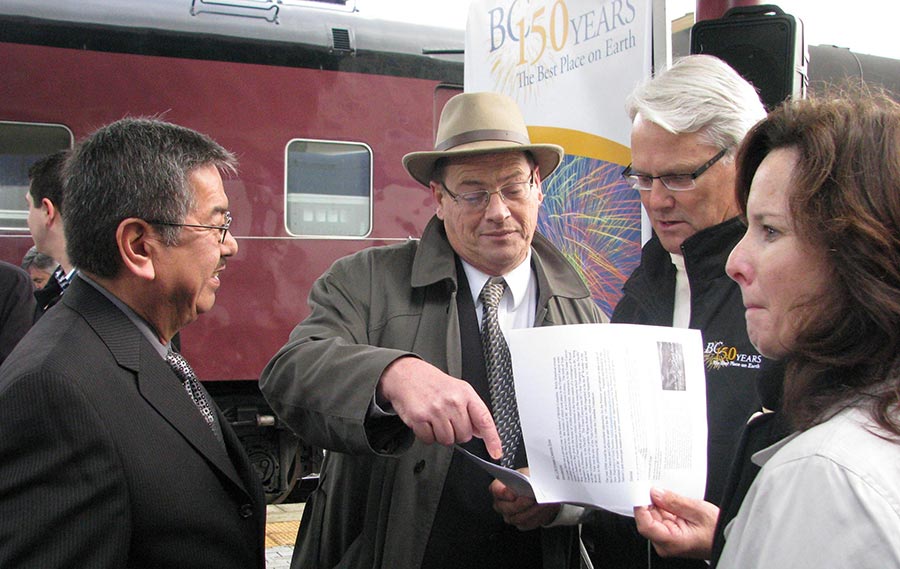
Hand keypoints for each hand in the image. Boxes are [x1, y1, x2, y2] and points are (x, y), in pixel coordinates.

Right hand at [377, 357, 502, 458]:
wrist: (406, 374)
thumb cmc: (433, 383)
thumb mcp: (458, 389)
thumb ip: (471, 410)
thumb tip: (482, 432)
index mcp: (465, 393)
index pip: (484, 420)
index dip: (492, 439)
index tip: (496, 452)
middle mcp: (452, 401)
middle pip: (464, 436)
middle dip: (457, 433)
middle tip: (447, 420)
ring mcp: (435, 410)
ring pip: (447, 440)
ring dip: (441, 435)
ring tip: (435, 419)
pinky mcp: (419, 418)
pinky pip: (429, 440)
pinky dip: (426, 435)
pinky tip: (425, 421)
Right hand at [490, 468, 559, 529]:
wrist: (538, 491)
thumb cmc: (529, 480)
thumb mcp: (527, 473)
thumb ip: (526, 477)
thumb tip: (529, 483)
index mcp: (498, 487)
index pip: (496, 491)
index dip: (504, 493)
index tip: (514, 494)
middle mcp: (501, 503)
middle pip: (507, 508)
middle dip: (521, 503)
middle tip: (532, 498)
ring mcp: (509, 515)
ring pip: (518, 518)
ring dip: (532, 511)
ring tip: (541, 504)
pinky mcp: (520, 524)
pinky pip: (527, 523)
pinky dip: (536, 517)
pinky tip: (542, 510)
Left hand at [633, 488, 718, 559]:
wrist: (727, 539)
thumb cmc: (718, 531)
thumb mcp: (698, 511)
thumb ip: (675, 502)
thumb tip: (655, 493)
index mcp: (671, 542)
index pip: (645, 525)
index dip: (641, 507)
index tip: (641, 491)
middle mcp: (666, 544)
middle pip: (647, 520)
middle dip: (648, 502)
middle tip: (652, 485)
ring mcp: (667, 540)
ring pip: (653, 517)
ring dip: (656, 503)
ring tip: (663, 491)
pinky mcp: (670, 535)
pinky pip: (661, 519)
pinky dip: (663, 508)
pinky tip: (668, 498)